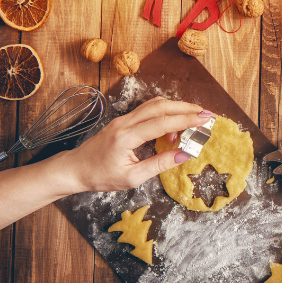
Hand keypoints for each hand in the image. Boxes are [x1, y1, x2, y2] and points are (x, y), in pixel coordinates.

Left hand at [62, 97, 208, 192]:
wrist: (75, 169)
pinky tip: (174, 126)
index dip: (186, 120)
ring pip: (155, 104)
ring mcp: (123, 119)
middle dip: (186, 108)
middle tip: (206, 114)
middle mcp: (125, 123)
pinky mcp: (124, 120)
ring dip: (177, 108)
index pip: (162, 123)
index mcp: (126, 137)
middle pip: (160, 106)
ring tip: (194, 120)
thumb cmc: (101, 176)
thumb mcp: (132, 178)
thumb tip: (185, 154)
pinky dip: (166, 113)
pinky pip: (149, 110)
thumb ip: (160, 164)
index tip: (205, 120)